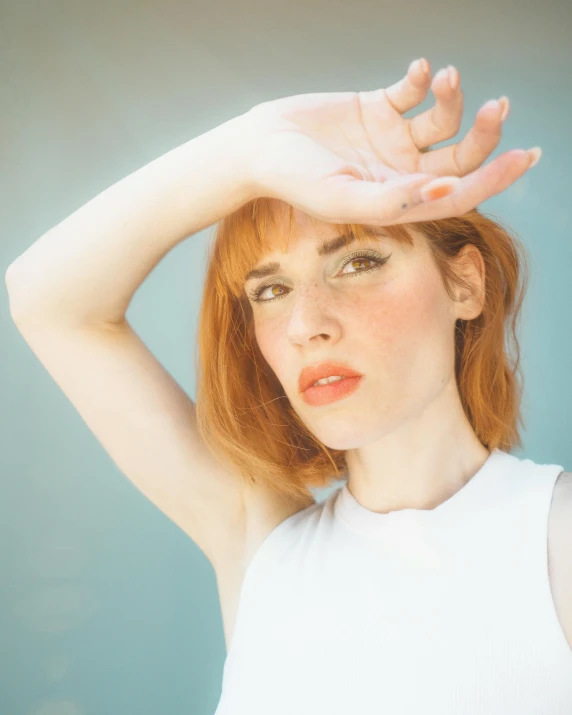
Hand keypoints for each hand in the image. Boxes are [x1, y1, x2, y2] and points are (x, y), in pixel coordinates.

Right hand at [245, 59, 538, 225]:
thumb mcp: (342, 197)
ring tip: (447, 78)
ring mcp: (391, 140)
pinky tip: (421, 70)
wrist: (258, 147)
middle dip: (484, 135)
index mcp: (399, 200)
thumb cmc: (294, 180)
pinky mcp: (378, 108)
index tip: (523, 157)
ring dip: (453, 98)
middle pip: (460, 156)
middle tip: (496, 108)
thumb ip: (394, 201)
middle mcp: (401, 172)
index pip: (457, 193)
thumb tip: (449, 188)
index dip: (493, 179)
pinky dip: (422, 79)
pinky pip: (412, 92)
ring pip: (442, 121)